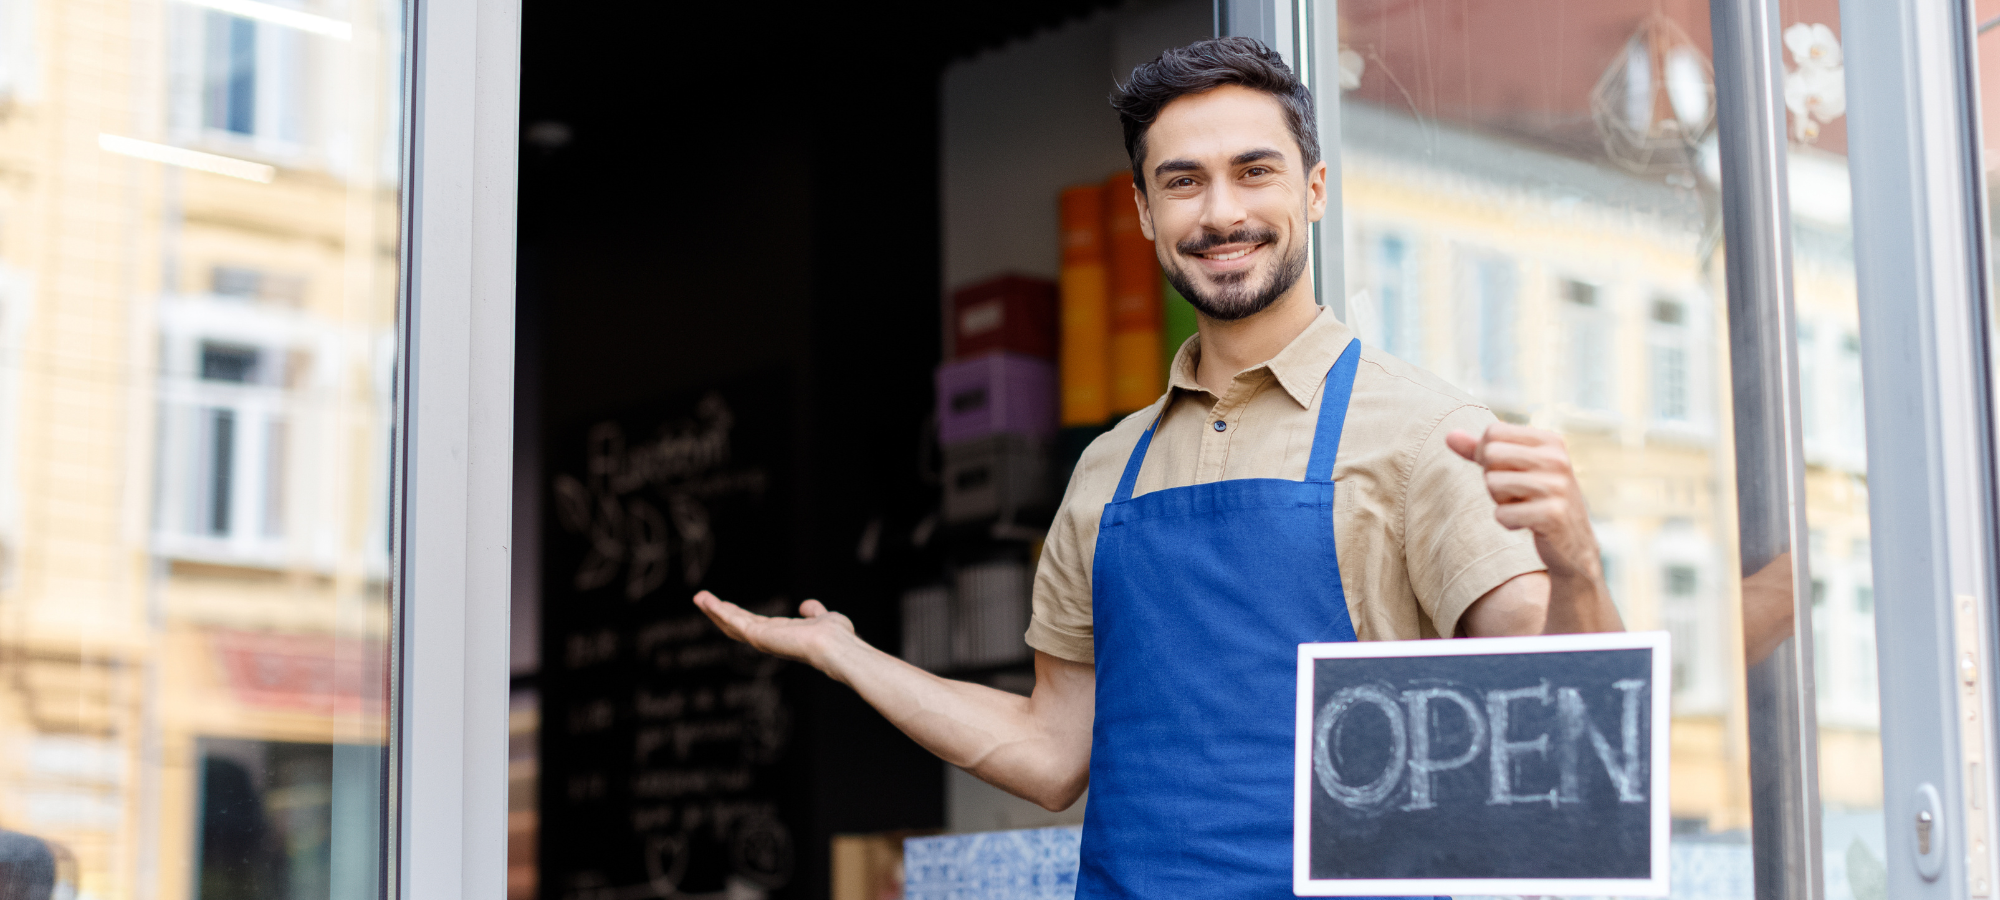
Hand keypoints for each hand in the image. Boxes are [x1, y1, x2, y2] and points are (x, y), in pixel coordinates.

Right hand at [693, 591, 855, 672]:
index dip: (738, 614)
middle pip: (737, 626)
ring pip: (732, 625)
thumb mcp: (823, 617)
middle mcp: (769, 640)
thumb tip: (806, 605)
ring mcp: (762, 640)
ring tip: (698, 597)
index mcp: (781, 635)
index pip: (754, 624)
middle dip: (719, 613)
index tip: (724, 604)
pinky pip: (734, 622)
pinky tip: (707, 602)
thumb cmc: (836, 637)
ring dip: (714, 611)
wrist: (835, 646)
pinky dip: (719, 611)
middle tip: (701, 599)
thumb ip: (814, 612)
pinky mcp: (758, 637)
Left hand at [1446, 423, 1601, 583]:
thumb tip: (1448, 435)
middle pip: (1490, 455)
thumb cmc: (1535, 499)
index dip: (1486, 455)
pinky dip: (1508, 522)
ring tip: (1524, 507)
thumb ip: (1480, 451)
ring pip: (1493, 484)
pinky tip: (1529, 524)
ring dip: (1501, 502)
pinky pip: (1502, 514)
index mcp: (1550, 441)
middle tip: (1516, 493)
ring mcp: (1557, 487)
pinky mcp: (1552, 515)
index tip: (1506, 472)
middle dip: (1493, 479)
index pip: (1492, 433)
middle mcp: (1557, 459)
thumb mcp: (1513, 469)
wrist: (1572, 544)